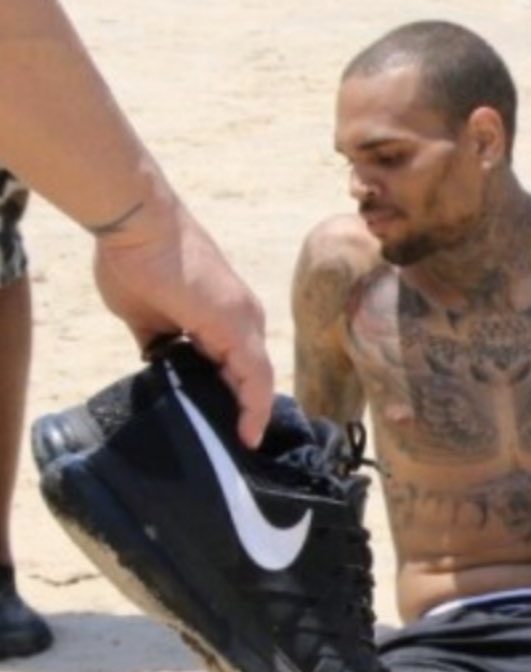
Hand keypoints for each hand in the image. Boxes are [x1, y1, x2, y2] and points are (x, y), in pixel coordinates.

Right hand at [93, 193, 272, 447]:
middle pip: (248, 376)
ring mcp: (244, 320)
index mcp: (222, 314)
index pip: (235, 365)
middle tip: (231, 448)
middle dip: (240, 412)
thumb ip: (159, 344)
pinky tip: (246, 436)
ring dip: (248, 415)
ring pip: (256, 380)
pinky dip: (254, 408)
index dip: (232, 398)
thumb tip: (158, 366)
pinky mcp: (238, 326)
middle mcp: (242, 317)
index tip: (226, 430)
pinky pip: (255, 378)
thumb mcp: (145, 317)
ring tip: (237, 449)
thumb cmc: (133, 259)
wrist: (133, 223)